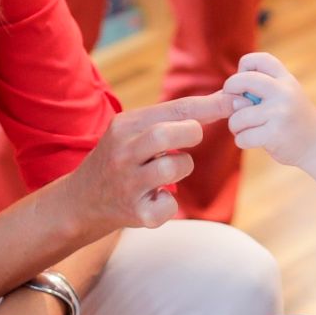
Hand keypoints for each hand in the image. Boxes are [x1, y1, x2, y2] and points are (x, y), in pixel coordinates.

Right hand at [65, 93, 234, 233]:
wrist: (81, 201)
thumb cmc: (119, 160)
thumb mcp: (132, 132)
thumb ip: (169, 118)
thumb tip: (221, 101)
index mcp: (125, 125)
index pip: (173, 109)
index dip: (208, 106)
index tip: (234, 101)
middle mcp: (123, 151)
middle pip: (167, 133)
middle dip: (191, 133)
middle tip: (192, 137)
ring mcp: (127, 183)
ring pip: (173, 167)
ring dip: (182, 168)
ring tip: (166, 172)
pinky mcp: (135, 213)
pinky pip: (170, 205)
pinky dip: (169, 204)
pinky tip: (154, 199)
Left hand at [224, 51, 315, 168]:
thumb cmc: (292, 120)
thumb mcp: (283, 95)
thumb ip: (258, 90)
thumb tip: (225, 96)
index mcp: (285, 79)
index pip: (258, 59)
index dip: (242, 69)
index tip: (243, 84)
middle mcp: (283, 91)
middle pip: (240, 81)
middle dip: (229, 92)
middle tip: (235, 106)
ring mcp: (279, 112)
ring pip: (237, 116)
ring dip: (235, 126)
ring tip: (247, 130)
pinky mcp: (275, 134)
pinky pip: (243, 137)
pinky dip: (242, 141)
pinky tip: (254, 141)